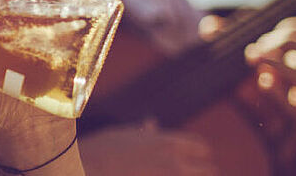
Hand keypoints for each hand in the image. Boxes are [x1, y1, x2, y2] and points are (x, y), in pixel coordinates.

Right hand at [80, 121, 218, 175]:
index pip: (200, 146)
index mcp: (168, 142)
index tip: (197, 155)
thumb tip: (152, 124)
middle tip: (196, 171)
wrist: (87, 167)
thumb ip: (145, 132)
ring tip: (180, 173)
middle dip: (203, 171)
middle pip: (208, 170)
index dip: (199, 151)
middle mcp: (174, 163)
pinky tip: (159, 175)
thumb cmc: (103, 148)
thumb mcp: (125, 135)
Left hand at [201, 15, 295, 163]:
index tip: (266, 33)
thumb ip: (227, 41)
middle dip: (285, 42)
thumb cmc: (253, 93)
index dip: (292, 26)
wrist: (260, 140)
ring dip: (281, 66)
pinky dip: (279, 94)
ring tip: (255, 60)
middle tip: (255, 49)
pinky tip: (262, 82)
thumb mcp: (241, 63)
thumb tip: (209, 26)